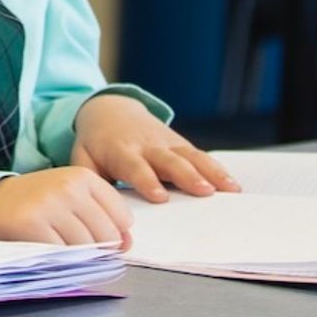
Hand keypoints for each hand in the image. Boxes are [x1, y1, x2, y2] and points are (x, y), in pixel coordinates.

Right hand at [0, 167, 132, 245]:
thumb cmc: (40, 204)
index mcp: (83, 177)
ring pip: (87, 249)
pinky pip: (62, 255)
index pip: (122, 216)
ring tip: (59, 245)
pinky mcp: (32, 224)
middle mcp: (68, 187)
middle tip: (75, 245)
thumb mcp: (73, 198)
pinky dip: (58, 261)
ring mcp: (50, 205)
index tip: (99, 235)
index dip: (115, 234)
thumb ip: (103, 217)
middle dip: (98, 250)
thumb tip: (126, 245)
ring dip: (77, 258)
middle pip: (107, 236)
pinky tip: (47, 250)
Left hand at [71, 93, 238, 200]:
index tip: (160, 197)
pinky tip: (233, 185)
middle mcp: (148, 146)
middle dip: (187, 176)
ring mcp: (168, 143)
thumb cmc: (96, 143)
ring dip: (210, 172)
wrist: (111, 109)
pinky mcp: (181, 144)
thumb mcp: (83, 157)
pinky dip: (218, 169)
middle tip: (203, 191)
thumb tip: (95, 207)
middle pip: (170, 161)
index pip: (136, 167)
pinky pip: (201, 156)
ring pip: (192, 156)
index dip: (147, 181)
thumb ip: (89, 179)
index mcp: (122, 151)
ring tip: (229, 189)